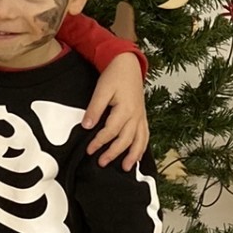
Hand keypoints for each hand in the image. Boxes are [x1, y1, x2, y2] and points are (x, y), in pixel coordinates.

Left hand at [83, 50, 148, 167]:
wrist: (128, 64)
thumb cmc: (115, 75)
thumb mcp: (101, 89)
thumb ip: (94, 108)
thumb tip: (87, 126)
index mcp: (125, 109)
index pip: (111, 131)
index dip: (99, 142)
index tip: (89, 150)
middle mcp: (136, 115)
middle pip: (126, 139)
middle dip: (114, 153)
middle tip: (102, 163)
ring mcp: (141, 116)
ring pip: (139, 140)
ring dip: (133, 155)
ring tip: (126, 168)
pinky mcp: (142, 116)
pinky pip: (145, 135)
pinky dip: (142, 147)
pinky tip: (138, 156)